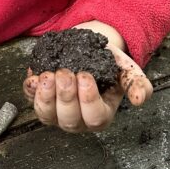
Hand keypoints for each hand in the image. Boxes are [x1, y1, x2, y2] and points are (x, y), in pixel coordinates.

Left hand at [22, 44, 151, 133]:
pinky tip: (33, 77)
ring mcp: (57, 112)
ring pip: (47, 115)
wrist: (90, 48)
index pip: (94, 118)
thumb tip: (139, 100)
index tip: (85, 76)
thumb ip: (137, 84)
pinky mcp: (41, 99)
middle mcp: (77, 120)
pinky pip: (31, 101)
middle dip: (65, 96)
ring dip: (45, 96)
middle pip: (69, 119)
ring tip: (48, 75)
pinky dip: (30, 91)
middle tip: (65, 73)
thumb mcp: (128, 71)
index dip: (88, 100)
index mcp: (100, 116)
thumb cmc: (110, 64)